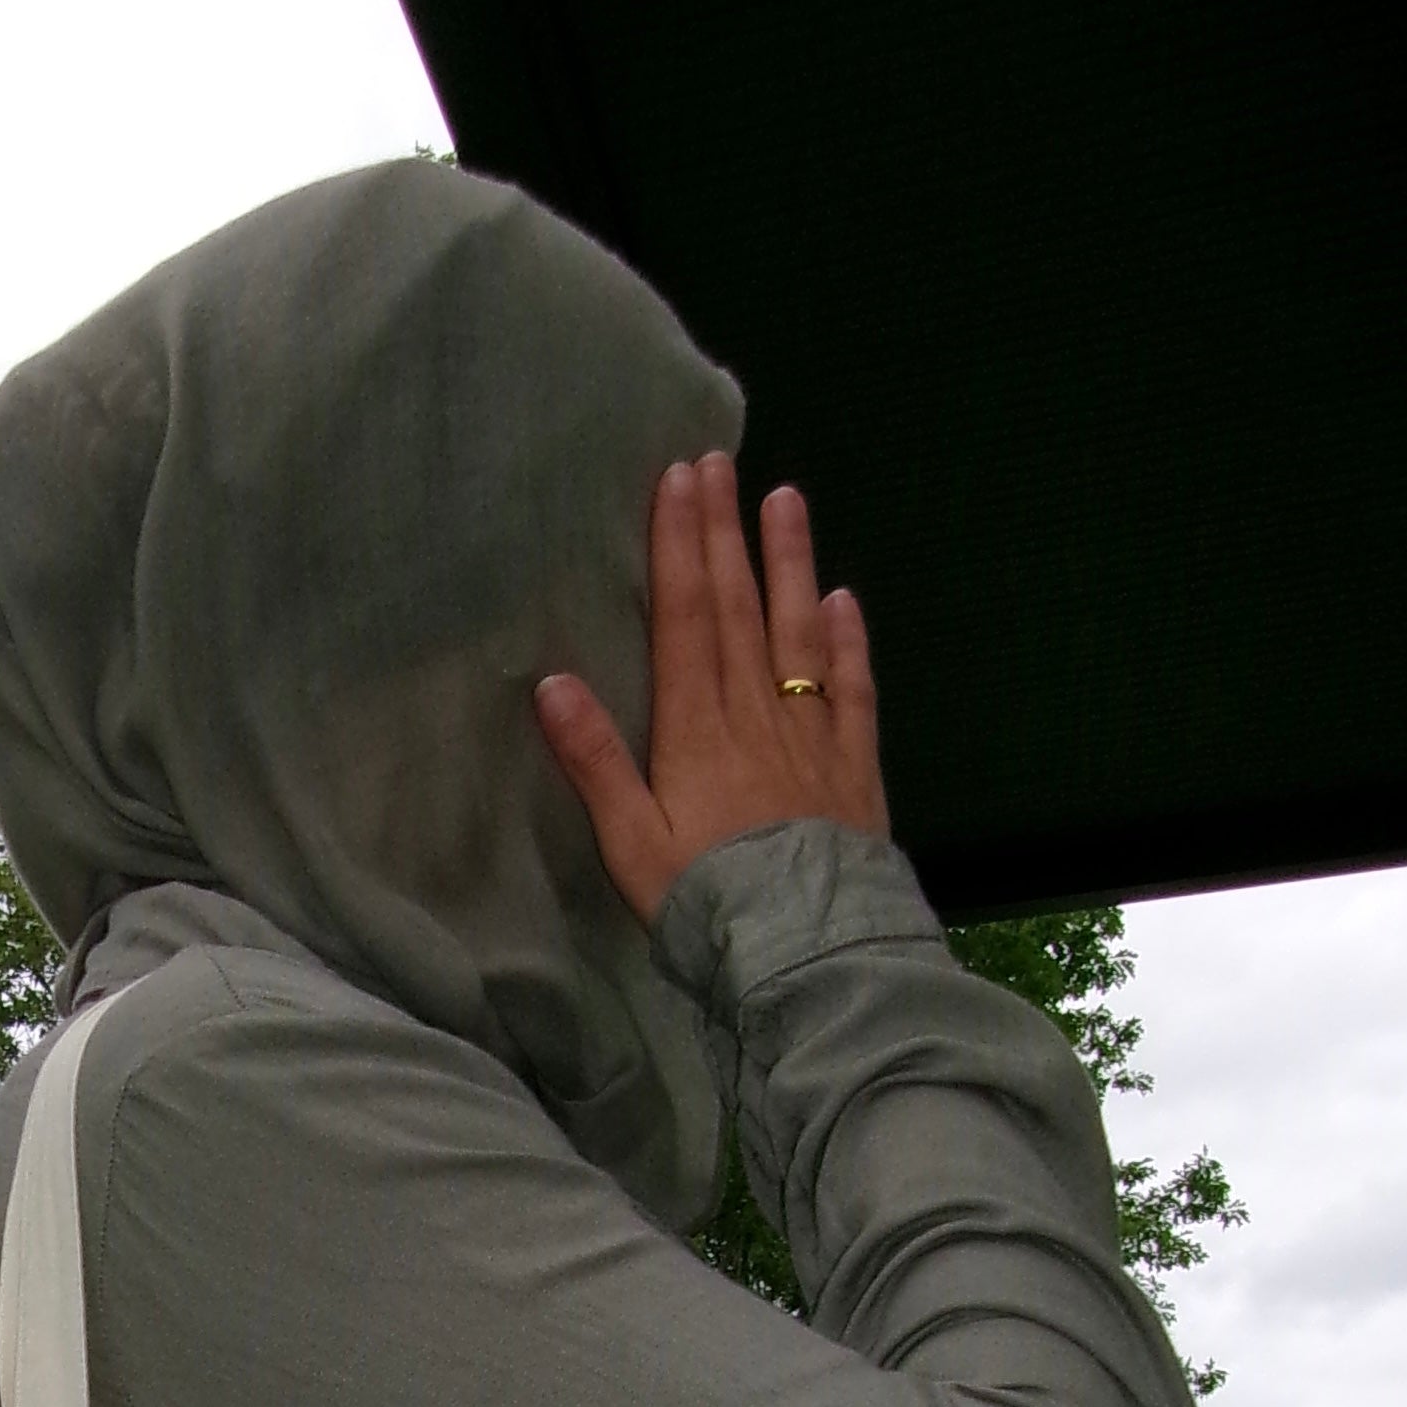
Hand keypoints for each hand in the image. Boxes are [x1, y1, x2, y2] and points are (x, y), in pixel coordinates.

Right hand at [536, 455, 886, 924]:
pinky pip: (852, 686)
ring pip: (798, 630)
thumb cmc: (704, 900)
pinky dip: (848, 638)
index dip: (680, 544)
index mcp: (695, 726)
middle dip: (725, 531)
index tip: (678, 480)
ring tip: (786, 499)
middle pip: (738, 606)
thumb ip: (593, 761)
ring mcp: (811, 732)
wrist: (804, 945)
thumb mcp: (630, 841)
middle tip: (720, 461)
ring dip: (789, 562)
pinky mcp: (854, 763)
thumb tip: (551, 682)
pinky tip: (842, 599)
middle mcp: (755, 711)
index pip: (686, 615)